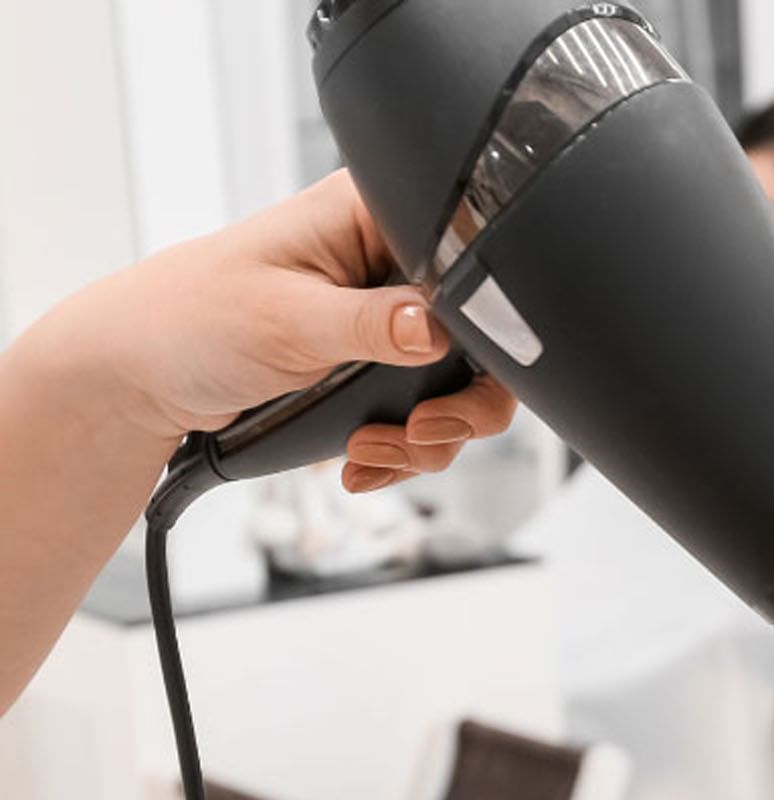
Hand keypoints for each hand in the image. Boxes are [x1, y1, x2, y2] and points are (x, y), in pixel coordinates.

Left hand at [55, 171, 514, 486]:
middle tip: (418, 433)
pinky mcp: (379, 369)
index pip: (471, 265)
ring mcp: (390, 322)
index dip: (483, 329)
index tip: (449, 379)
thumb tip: (440, 328)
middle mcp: (393, 267)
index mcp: (376, 219)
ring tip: (370, 453)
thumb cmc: (191, 317)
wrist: (144, 375)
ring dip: (425, 442)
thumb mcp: (289, 318)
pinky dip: (402, 453)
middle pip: (484, 344)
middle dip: (458, 408)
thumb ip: (373, 323)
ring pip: (460, 393)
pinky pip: (425, 419)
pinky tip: (362, 461)